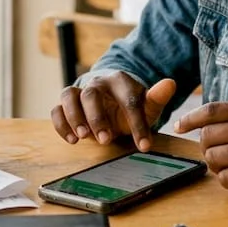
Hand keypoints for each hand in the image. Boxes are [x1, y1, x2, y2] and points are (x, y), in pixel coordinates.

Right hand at [51, 74, 176, 151]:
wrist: (108, 97)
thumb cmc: (128, 104)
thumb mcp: (145, 104)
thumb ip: (156, 97)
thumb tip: (171, 83)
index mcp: (120, 81)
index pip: (128, 100)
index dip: (137, 123)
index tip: (143, 146)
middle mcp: (97, 83)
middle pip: (91, 94)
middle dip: (97, 118)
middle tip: (105, 140)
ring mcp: (79, 92)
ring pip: (69, 96)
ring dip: (74, 117)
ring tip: (82, 137)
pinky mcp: (66, 103)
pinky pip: (56, 109)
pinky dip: (61, 123)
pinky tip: (72, 140)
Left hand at [175, 102, 227, 199]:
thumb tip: (196, 123)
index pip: (213, 110)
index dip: (191, 118)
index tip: (178, 126)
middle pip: (208, 136)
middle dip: (207, 148)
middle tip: (219, 154)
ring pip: (212, 158)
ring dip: (216, 166)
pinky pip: (224, 179)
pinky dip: (226, 180)